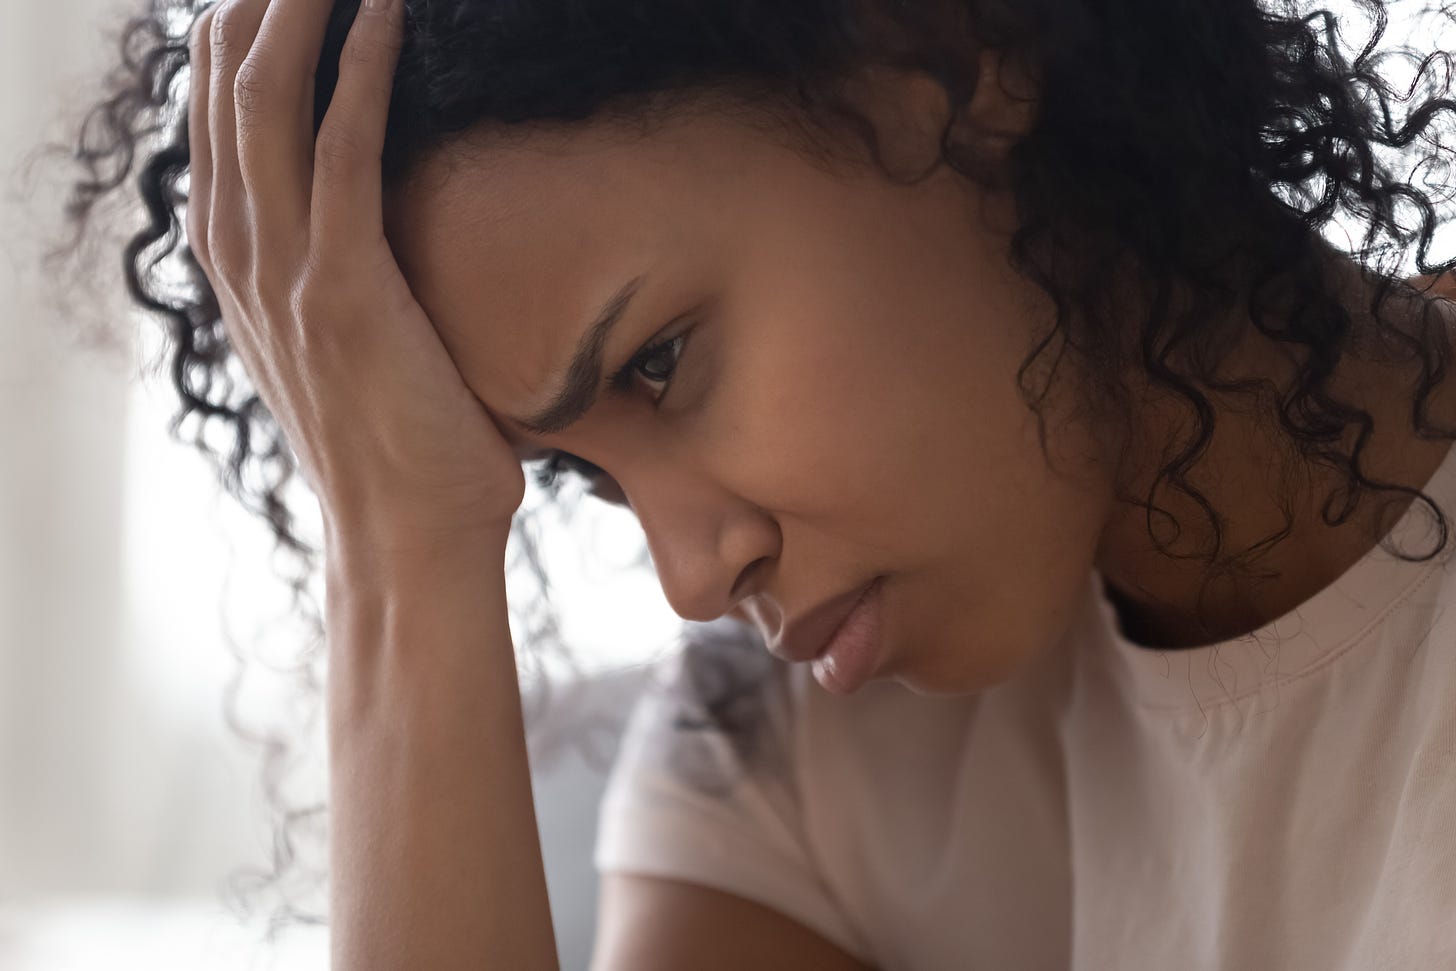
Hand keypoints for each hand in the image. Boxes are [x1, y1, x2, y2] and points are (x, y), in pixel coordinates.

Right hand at [187, 0, 524, 554]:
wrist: (409, 539)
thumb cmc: (402, 450)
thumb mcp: (345, 352)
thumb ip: (335, 283)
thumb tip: (375, 242)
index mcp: (240, 271)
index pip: (216, 126)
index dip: (234, 41)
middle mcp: (243, 262)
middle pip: (224, 93)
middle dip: (254, 2)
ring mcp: (285, 275)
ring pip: (265, 105)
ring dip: (295, 11)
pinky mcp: (345, 289)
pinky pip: (344, 151)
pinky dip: (361, 71)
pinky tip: (385, 11)